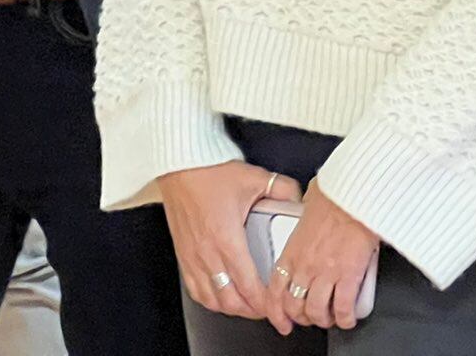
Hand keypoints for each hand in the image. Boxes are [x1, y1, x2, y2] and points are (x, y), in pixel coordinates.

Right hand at [158, 162, 300, 320]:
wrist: (178, 165)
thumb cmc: (209, 171)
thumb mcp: (254, 177)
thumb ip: (282, 189)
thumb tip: (297, 199)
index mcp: (226, 239)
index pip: (248, 286)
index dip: (265, 304)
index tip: (277, 309)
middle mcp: (207, 253)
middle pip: (230, 301)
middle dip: (252, 311)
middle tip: (268, 309)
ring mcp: (192, 256)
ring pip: (211, 299)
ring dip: (231, 308)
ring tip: (248, 306)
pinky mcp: (182, 254)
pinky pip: (194, 289)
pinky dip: (210, 299)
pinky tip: (221, 296)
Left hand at [268, 184, 380, 333]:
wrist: (360, 193)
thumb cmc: (339, 191)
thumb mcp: (310, 199)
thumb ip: (304, 211)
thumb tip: (308, 205)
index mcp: (292, 250)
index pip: (275, 290)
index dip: (277, 311)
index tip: (282, 318)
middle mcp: (305, 266)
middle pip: (295, 306)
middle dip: (302, 317)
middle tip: (311, 316)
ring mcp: (326, 273)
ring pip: (317, 312)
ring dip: (324, 319)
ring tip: (331, 317)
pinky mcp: (349, 276)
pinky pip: (344, 308)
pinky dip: (346, 318)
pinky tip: (349, 317)